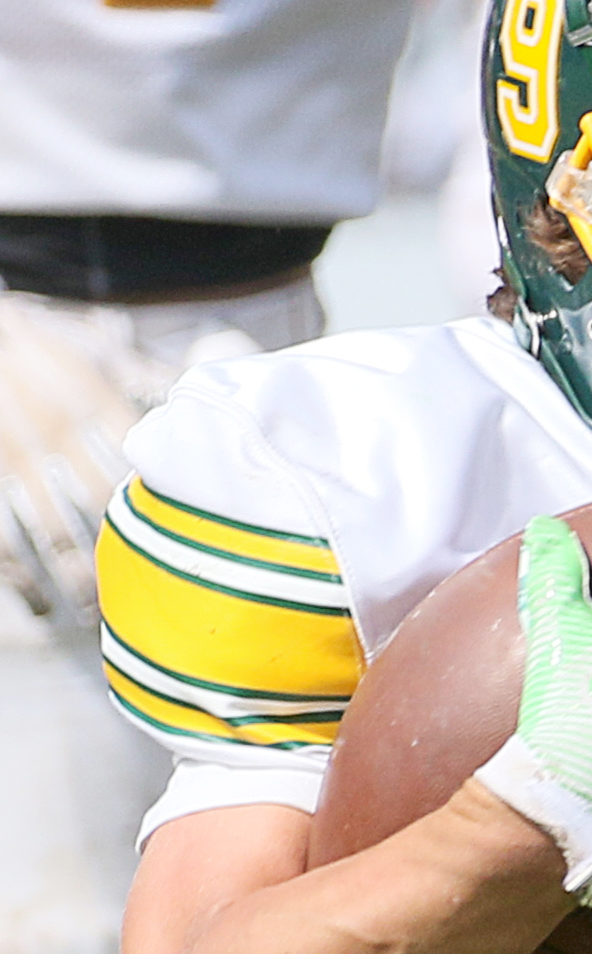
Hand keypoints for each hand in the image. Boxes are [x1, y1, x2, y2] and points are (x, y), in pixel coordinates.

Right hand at [0, 293, 168, 624]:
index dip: (167, 510)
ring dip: (75, 575)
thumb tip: (208, 390)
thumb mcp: (103, 352)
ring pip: (50, 526)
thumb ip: (151, 381)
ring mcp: (16, 453)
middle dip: (124, 551)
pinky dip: (20, 572)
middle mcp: (57, 430)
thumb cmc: (50, 342)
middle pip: (98, 505)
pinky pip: (2, 530)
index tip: (190, 550)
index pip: (142, 466)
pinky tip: (40, 602)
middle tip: (150, 598)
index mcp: (93, 401)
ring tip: (96, 611)